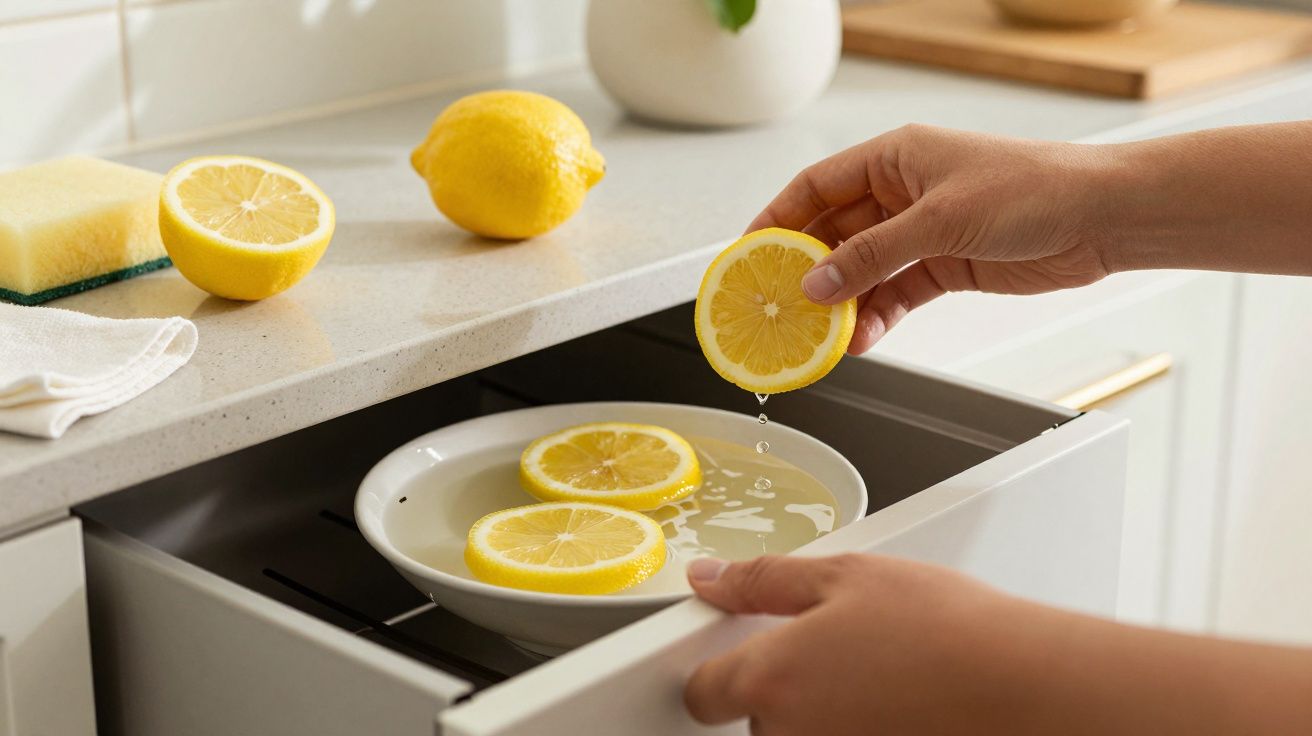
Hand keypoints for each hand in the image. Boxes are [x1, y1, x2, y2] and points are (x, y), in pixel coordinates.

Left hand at [682, 554, 1311, 734]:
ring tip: (886, 679)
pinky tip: (903, 708)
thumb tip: (711, 579)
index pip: (703, 691)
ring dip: (827, 716)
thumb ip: (762, 579)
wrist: (1028, 687)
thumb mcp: (848, 574)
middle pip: (758, 719)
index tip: (744, 652)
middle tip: (846, 654)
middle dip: (789, 688)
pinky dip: (862, 729)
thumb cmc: (948, 630)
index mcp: (770, 679)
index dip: (721, 667)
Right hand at [750, 124, 1119, 353]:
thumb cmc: (1034, 188)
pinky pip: (894, 293)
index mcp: (894, 158)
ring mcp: (922, 231)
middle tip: (779, 307)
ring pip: (862, 270)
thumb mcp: (940, 220)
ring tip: (819, 335)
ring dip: (842, 303)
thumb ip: (873, 254)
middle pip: (834, 233)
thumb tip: (817, 282)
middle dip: (807, 272)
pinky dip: (876, 316)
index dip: (778, 219)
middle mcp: (903, 192)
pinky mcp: (944, 265)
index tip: (749, 253)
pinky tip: (861, 338)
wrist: (1100, 218)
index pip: (817, 187)